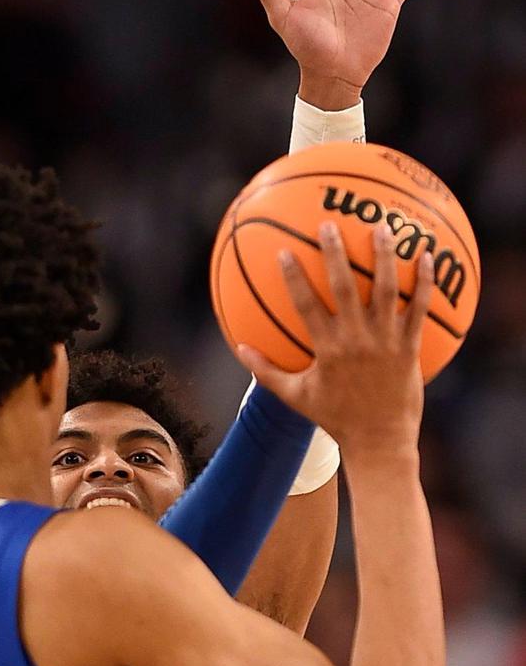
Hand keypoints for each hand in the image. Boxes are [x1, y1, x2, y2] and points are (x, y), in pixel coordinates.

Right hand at [237, 224, 433, 453]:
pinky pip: (419, 309)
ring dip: (384, 257)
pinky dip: (423, 282)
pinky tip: (426, 256)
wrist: (379, 441)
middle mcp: (356, 341)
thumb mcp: (295, 396)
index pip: (306, 306)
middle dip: (335, 253)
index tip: (284, 252)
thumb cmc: (334, 418)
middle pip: (345, 288)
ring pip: (386, 291)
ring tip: (382, 228)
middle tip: (330, 224)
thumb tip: (239, 349)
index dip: (294, 278)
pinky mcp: (410, 347)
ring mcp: (386, 342)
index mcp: (327, 350)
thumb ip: (266, 372)